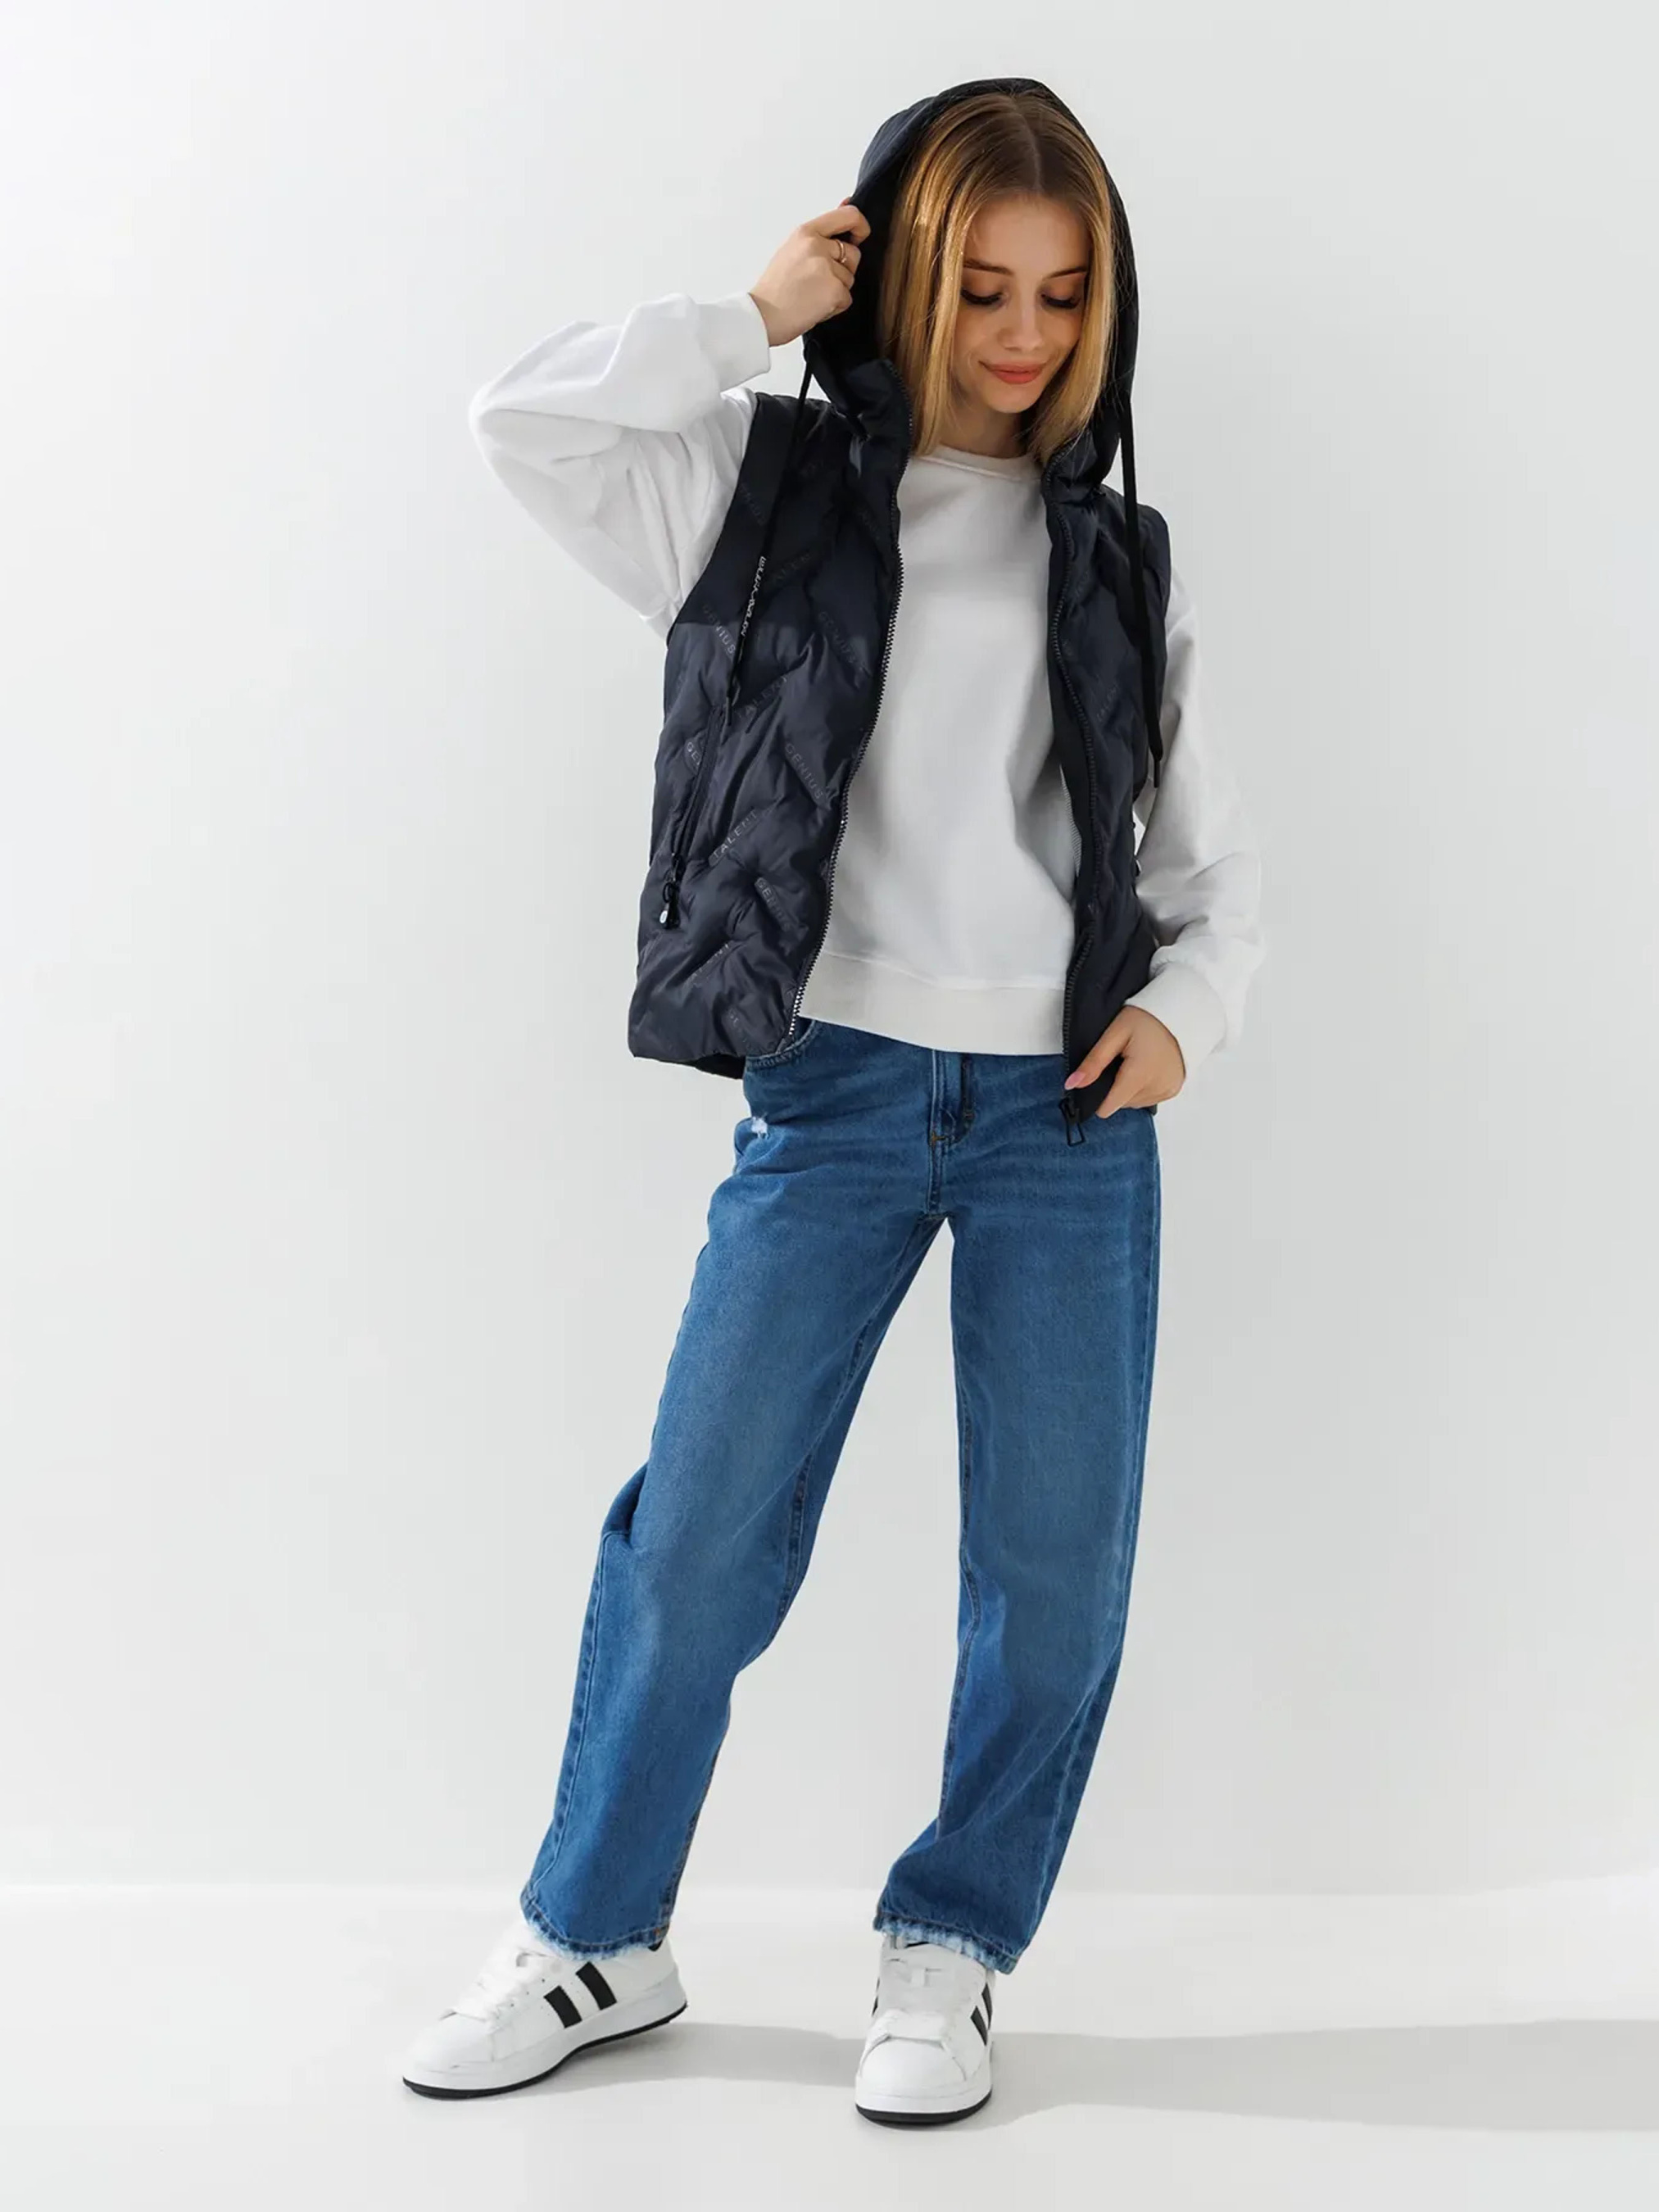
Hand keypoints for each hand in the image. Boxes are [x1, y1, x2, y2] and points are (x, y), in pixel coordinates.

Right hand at [748, 201, 869, 347]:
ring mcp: (826, 268)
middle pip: (853, 253)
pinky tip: (815, 306)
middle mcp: (817, 246)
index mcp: (806, 232)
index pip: (849, 215)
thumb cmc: (775, 287)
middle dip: (843, 269)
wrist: (763, 316)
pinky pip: (847, 298)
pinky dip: (835, 306)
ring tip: (812, 295)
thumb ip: (820, 234)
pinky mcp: (834, 290)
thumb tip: (845, 204)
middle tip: (817, 280)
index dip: (860, 226)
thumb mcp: (793, 249)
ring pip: (850, 278)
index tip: (859, 236)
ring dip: (837, 290)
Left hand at [1064, 1006, 1185, 1117]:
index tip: (1099, 1076)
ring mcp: (1167, 1091)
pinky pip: (1149, 1099)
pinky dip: (1143, 1088)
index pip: (1108, 1107)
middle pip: (1120, 1104)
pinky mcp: (1174, 1090)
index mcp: (1139, 1076)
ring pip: (1134, 1103)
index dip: (1097, 1096)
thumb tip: (1071, 1085)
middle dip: (1115, 1087)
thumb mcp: (1114, 1034)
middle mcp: (1156, 1088)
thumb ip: (1094, 1062)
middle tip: (1121, 1061)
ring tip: (1135, 1062)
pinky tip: (1146, 1068)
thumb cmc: (1145, 1019)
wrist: (1180, 1011)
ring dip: (1129, 1089)